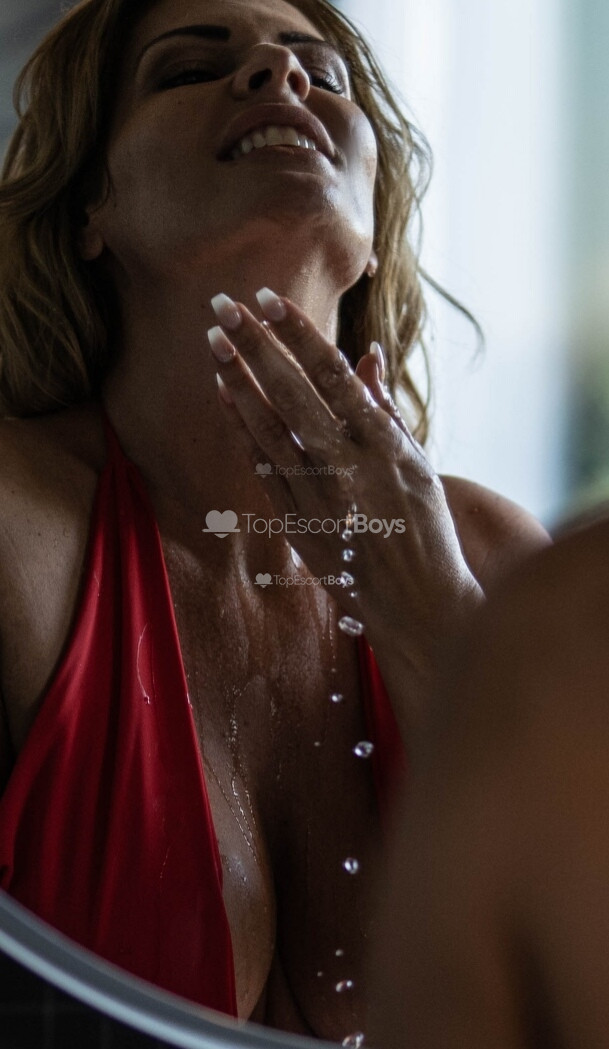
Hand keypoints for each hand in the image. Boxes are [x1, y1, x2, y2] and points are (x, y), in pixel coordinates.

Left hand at [207, 288, 481, 667]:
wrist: (418, 604)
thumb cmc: (426, 529)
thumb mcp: (418, 464)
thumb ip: (386, 409)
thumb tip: (365, 355)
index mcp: (385, 445)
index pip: (333, 375)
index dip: (297, 335)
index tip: (268, 299)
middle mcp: (348, 467)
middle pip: (291, 393)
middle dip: (254, 345)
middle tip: (222, 304)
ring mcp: (317, 497)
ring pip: (267, 427)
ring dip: (236, 379)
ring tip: (213, 340)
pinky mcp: (297, 523)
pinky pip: (262, 465)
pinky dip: (242, 427)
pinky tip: (225, 394)